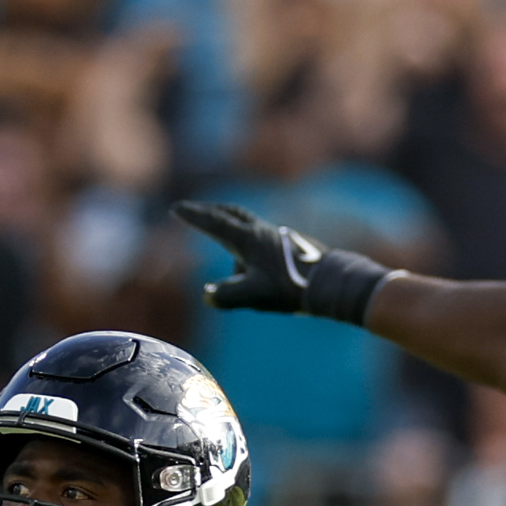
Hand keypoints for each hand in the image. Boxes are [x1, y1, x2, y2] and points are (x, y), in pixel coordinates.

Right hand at [173, 198, 393, 324]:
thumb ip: (228, 296)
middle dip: (209, 211)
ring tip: (218, 233)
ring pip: (245, 221)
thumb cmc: (292, 288)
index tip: (175, 209)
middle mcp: (260, 232)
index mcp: (248, 240)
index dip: (193, 217)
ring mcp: (275, 235)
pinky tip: (249, 257)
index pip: (214, 223)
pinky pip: (257, 233)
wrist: (330, 282)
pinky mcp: (286, 243)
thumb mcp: (255, 296)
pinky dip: (244, 235)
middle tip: (192, 211)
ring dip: (227, 221)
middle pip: (230, 213)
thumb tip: (207, 295)